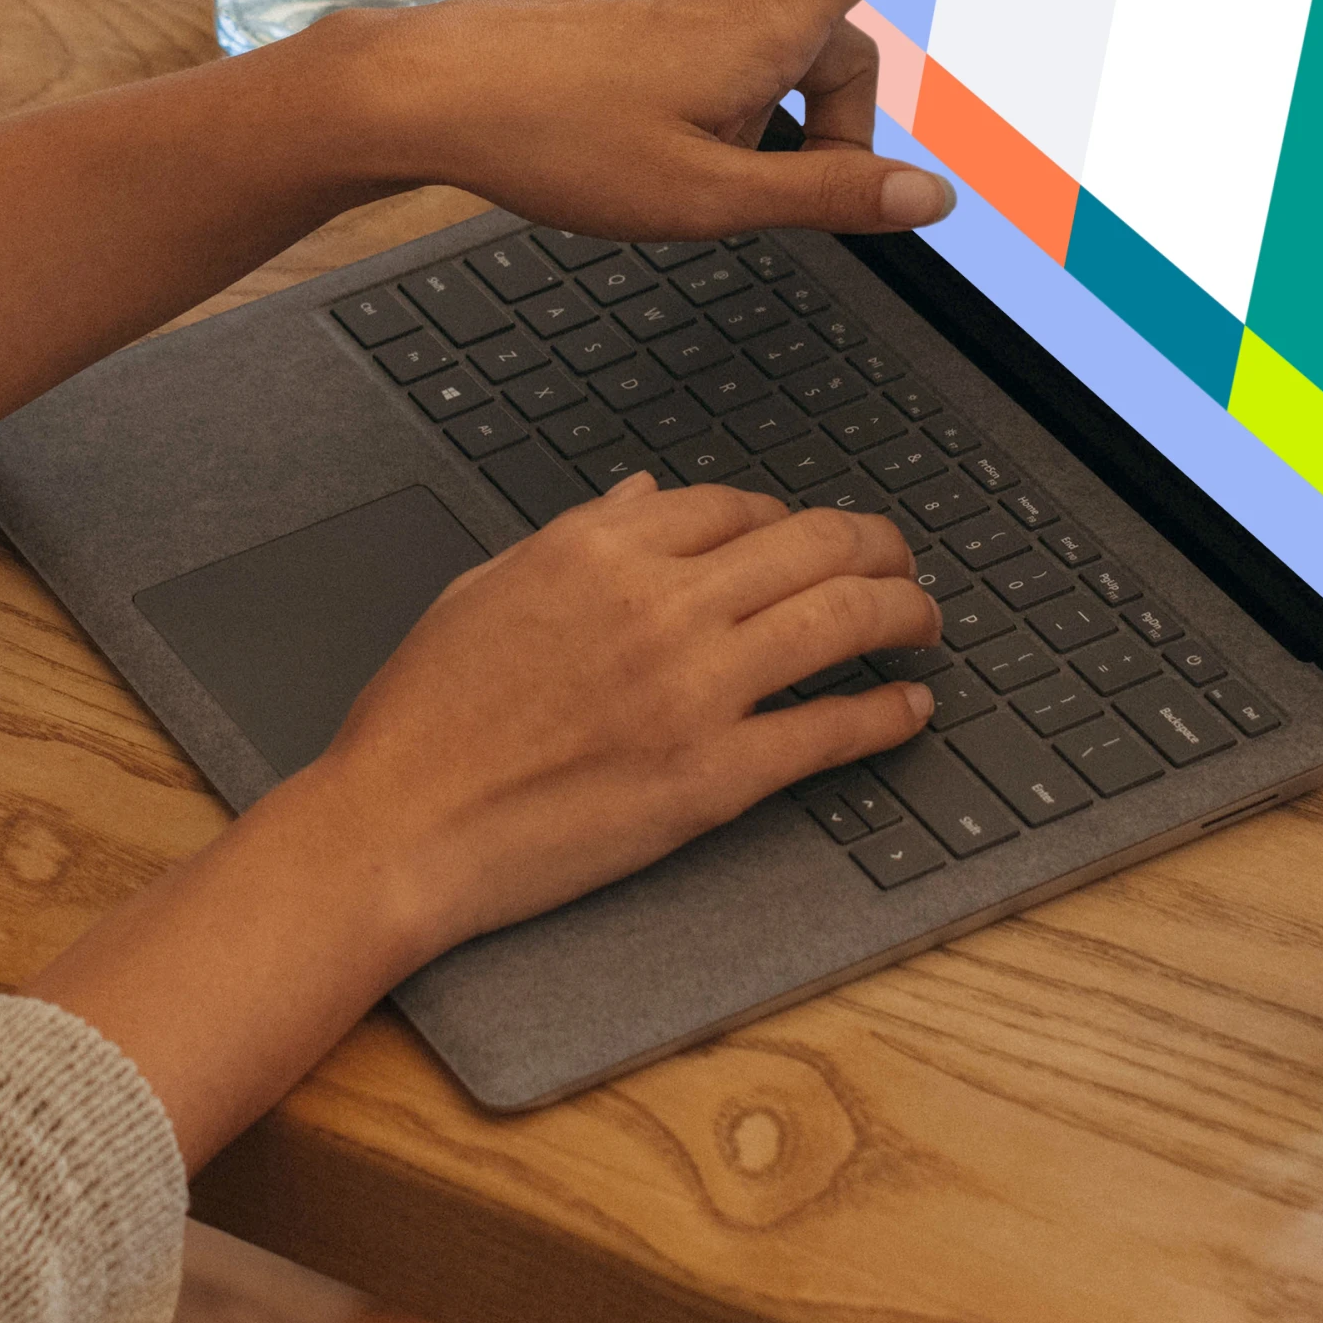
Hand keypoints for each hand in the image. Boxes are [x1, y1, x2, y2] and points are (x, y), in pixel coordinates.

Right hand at [264, 476, 940, 967]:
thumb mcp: (487, 589)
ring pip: (840, 620)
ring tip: (924, 619)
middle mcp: (659, 604)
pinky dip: (885, 715)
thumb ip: (577, 537)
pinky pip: (828, 731)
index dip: (787, 519)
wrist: (398, 824)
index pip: (735, 506)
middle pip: (812, 545)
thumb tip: (645, 499)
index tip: (807, 539)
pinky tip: (910, 708)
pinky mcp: (712, 777)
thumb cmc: (423, 716)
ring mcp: (693, 690)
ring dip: (904, 611)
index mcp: (600, 549)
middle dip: (876, 546)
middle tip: (900, 562)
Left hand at [329, 0, 982, 244]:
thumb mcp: (707, 200)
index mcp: (761, 27)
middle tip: (760, 199)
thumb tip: (933, 197)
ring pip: (752, 45)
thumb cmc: (559, 146)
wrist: (429, 92)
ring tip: (663, 162)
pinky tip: (623, 122)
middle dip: (824, 122)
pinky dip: (690, 81)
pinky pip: (690, 30)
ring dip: (746, 107)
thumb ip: (829, 196)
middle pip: (826, 46)